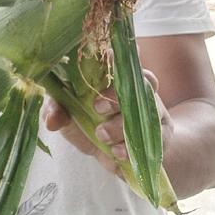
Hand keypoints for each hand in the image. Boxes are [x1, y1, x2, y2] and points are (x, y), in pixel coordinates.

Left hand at [43, 70, 173, 175]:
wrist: (118, 157)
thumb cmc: (89, 126)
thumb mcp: (69, 117)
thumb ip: (57, 111)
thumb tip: (51, 119)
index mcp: (111, 76)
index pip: (119, 58)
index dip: (116, 57)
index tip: (107, 59)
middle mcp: (135, 87)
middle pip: (137, 82)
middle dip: (116, 96)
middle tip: (97, 108)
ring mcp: (152, 108)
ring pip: (146, 109)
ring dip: (122, 126)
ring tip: (102, 137)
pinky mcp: (163, 132)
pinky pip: (155, 136)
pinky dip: (133, 146)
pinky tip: (118, 154)